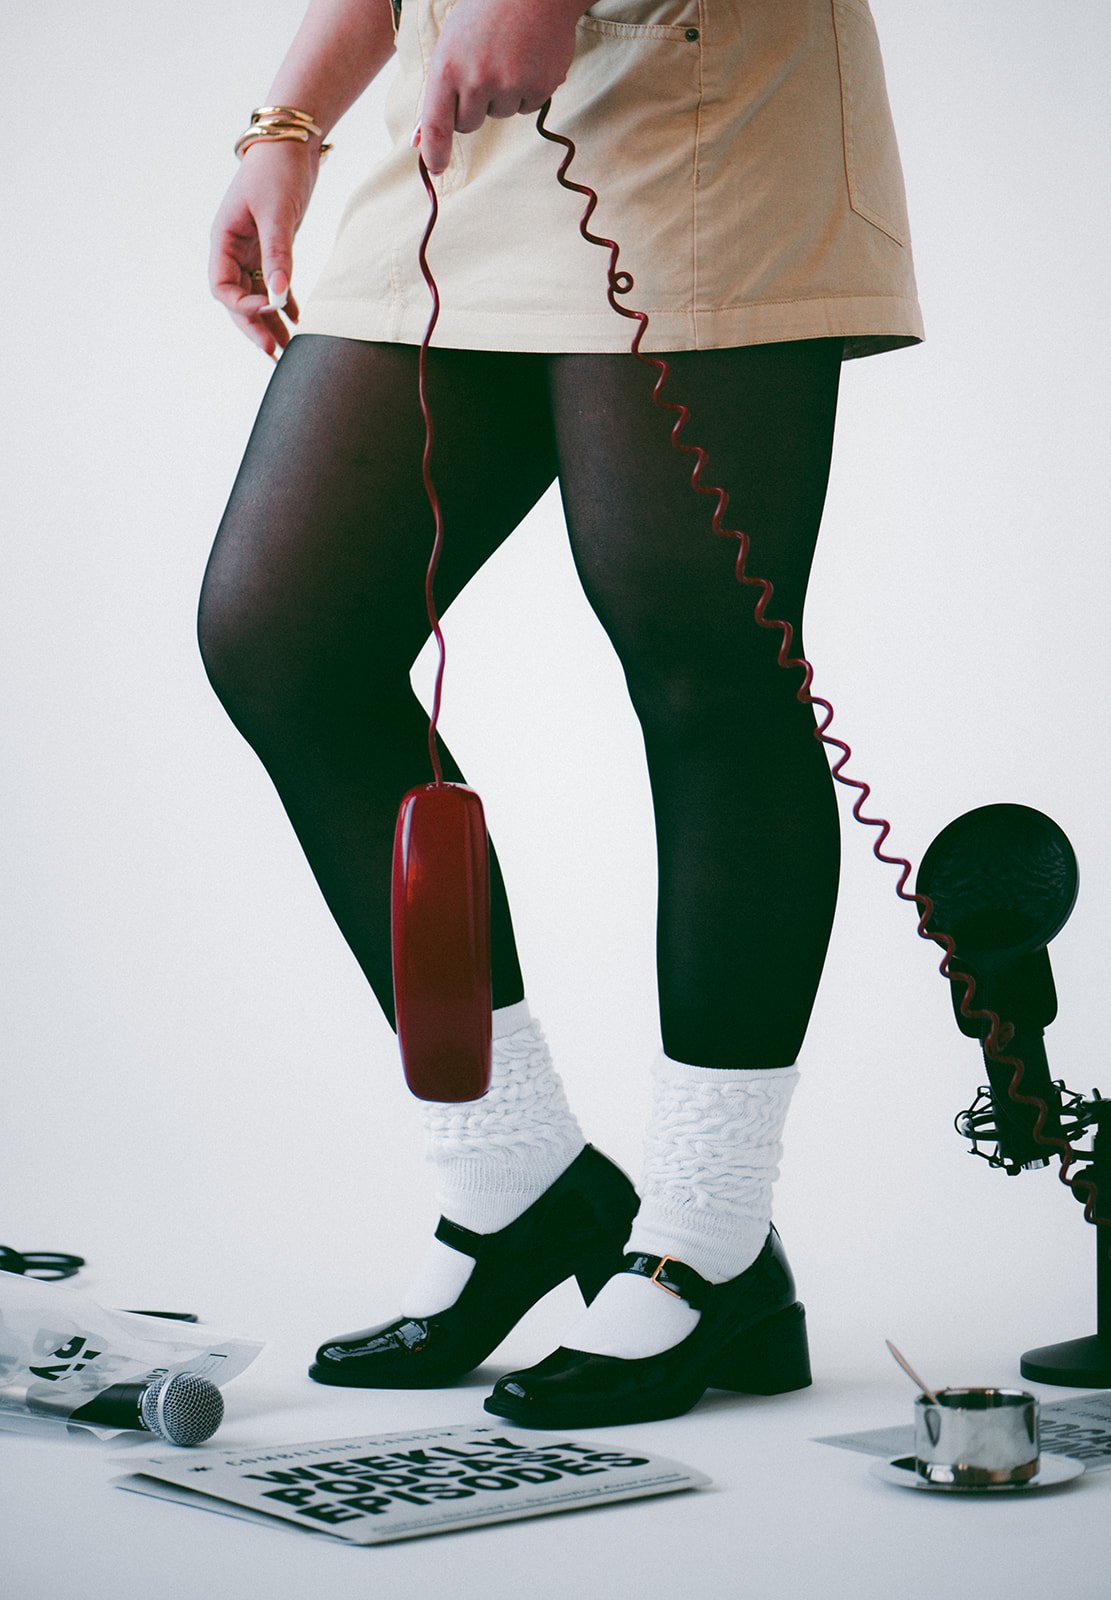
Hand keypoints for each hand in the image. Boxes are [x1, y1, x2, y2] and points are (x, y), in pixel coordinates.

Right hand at [208, 140, 320, 358]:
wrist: (291, 142)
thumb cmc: (277, 171)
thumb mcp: (276, 214)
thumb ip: (278, 255)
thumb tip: (279, 296)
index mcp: (223, 240)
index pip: (222, 287)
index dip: (242, 306)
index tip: (269, 310)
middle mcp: (233, 249)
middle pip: (238, 298)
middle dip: (255, 326)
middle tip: (274, 353)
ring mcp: (251, 249)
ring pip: (256, 295)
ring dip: (271, 321)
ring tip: (287, 350)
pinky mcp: (271, 247)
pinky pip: (273, 283)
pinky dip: (284, 303)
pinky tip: (297, 322)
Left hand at [418, 0, 582, 174]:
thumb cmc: (487, 12)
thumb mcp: (452, 43)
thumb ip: (440, 89)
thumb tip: (422, 140)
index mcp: (449, 67)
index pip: (436, 124)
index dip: (435, 152)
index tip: (435, 168)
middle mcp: (477, 80)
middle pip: (469, 124)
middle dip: (473, 107)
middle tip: (483, 70)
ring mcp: (510, 86)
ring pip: (499, 114)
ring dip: (502, 95)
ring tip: (508, 56)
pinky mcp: (539, 88)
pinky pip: (526, 107)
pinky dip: (526, 90)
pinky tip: (527, 60)